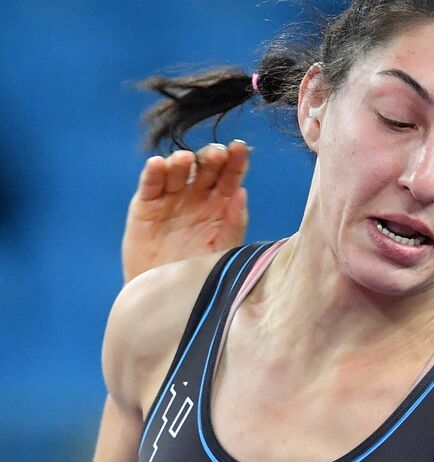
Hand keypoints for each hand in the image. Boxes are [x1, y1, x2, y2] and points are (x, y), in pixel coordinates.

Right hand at [123, 141, 249, 282]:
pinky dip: (153, 174)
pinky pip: (150, 186)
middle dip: (210, 158)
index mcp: (220, 204)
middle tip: (216, 153)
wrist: (169, 295)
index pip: (230, 177)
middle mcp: (196, 197)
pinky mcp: (145, 206)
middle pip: (204, 170)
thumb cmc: (202, 272)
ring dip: (181, 162)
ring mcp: (170, 199)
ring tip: (185, 159)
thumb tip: (242, 192)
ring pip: (176, 173)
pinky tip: (158, 164)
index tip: (241, 148)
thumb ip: (234, 222)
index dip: (236, 162)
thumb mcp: (224, 249)